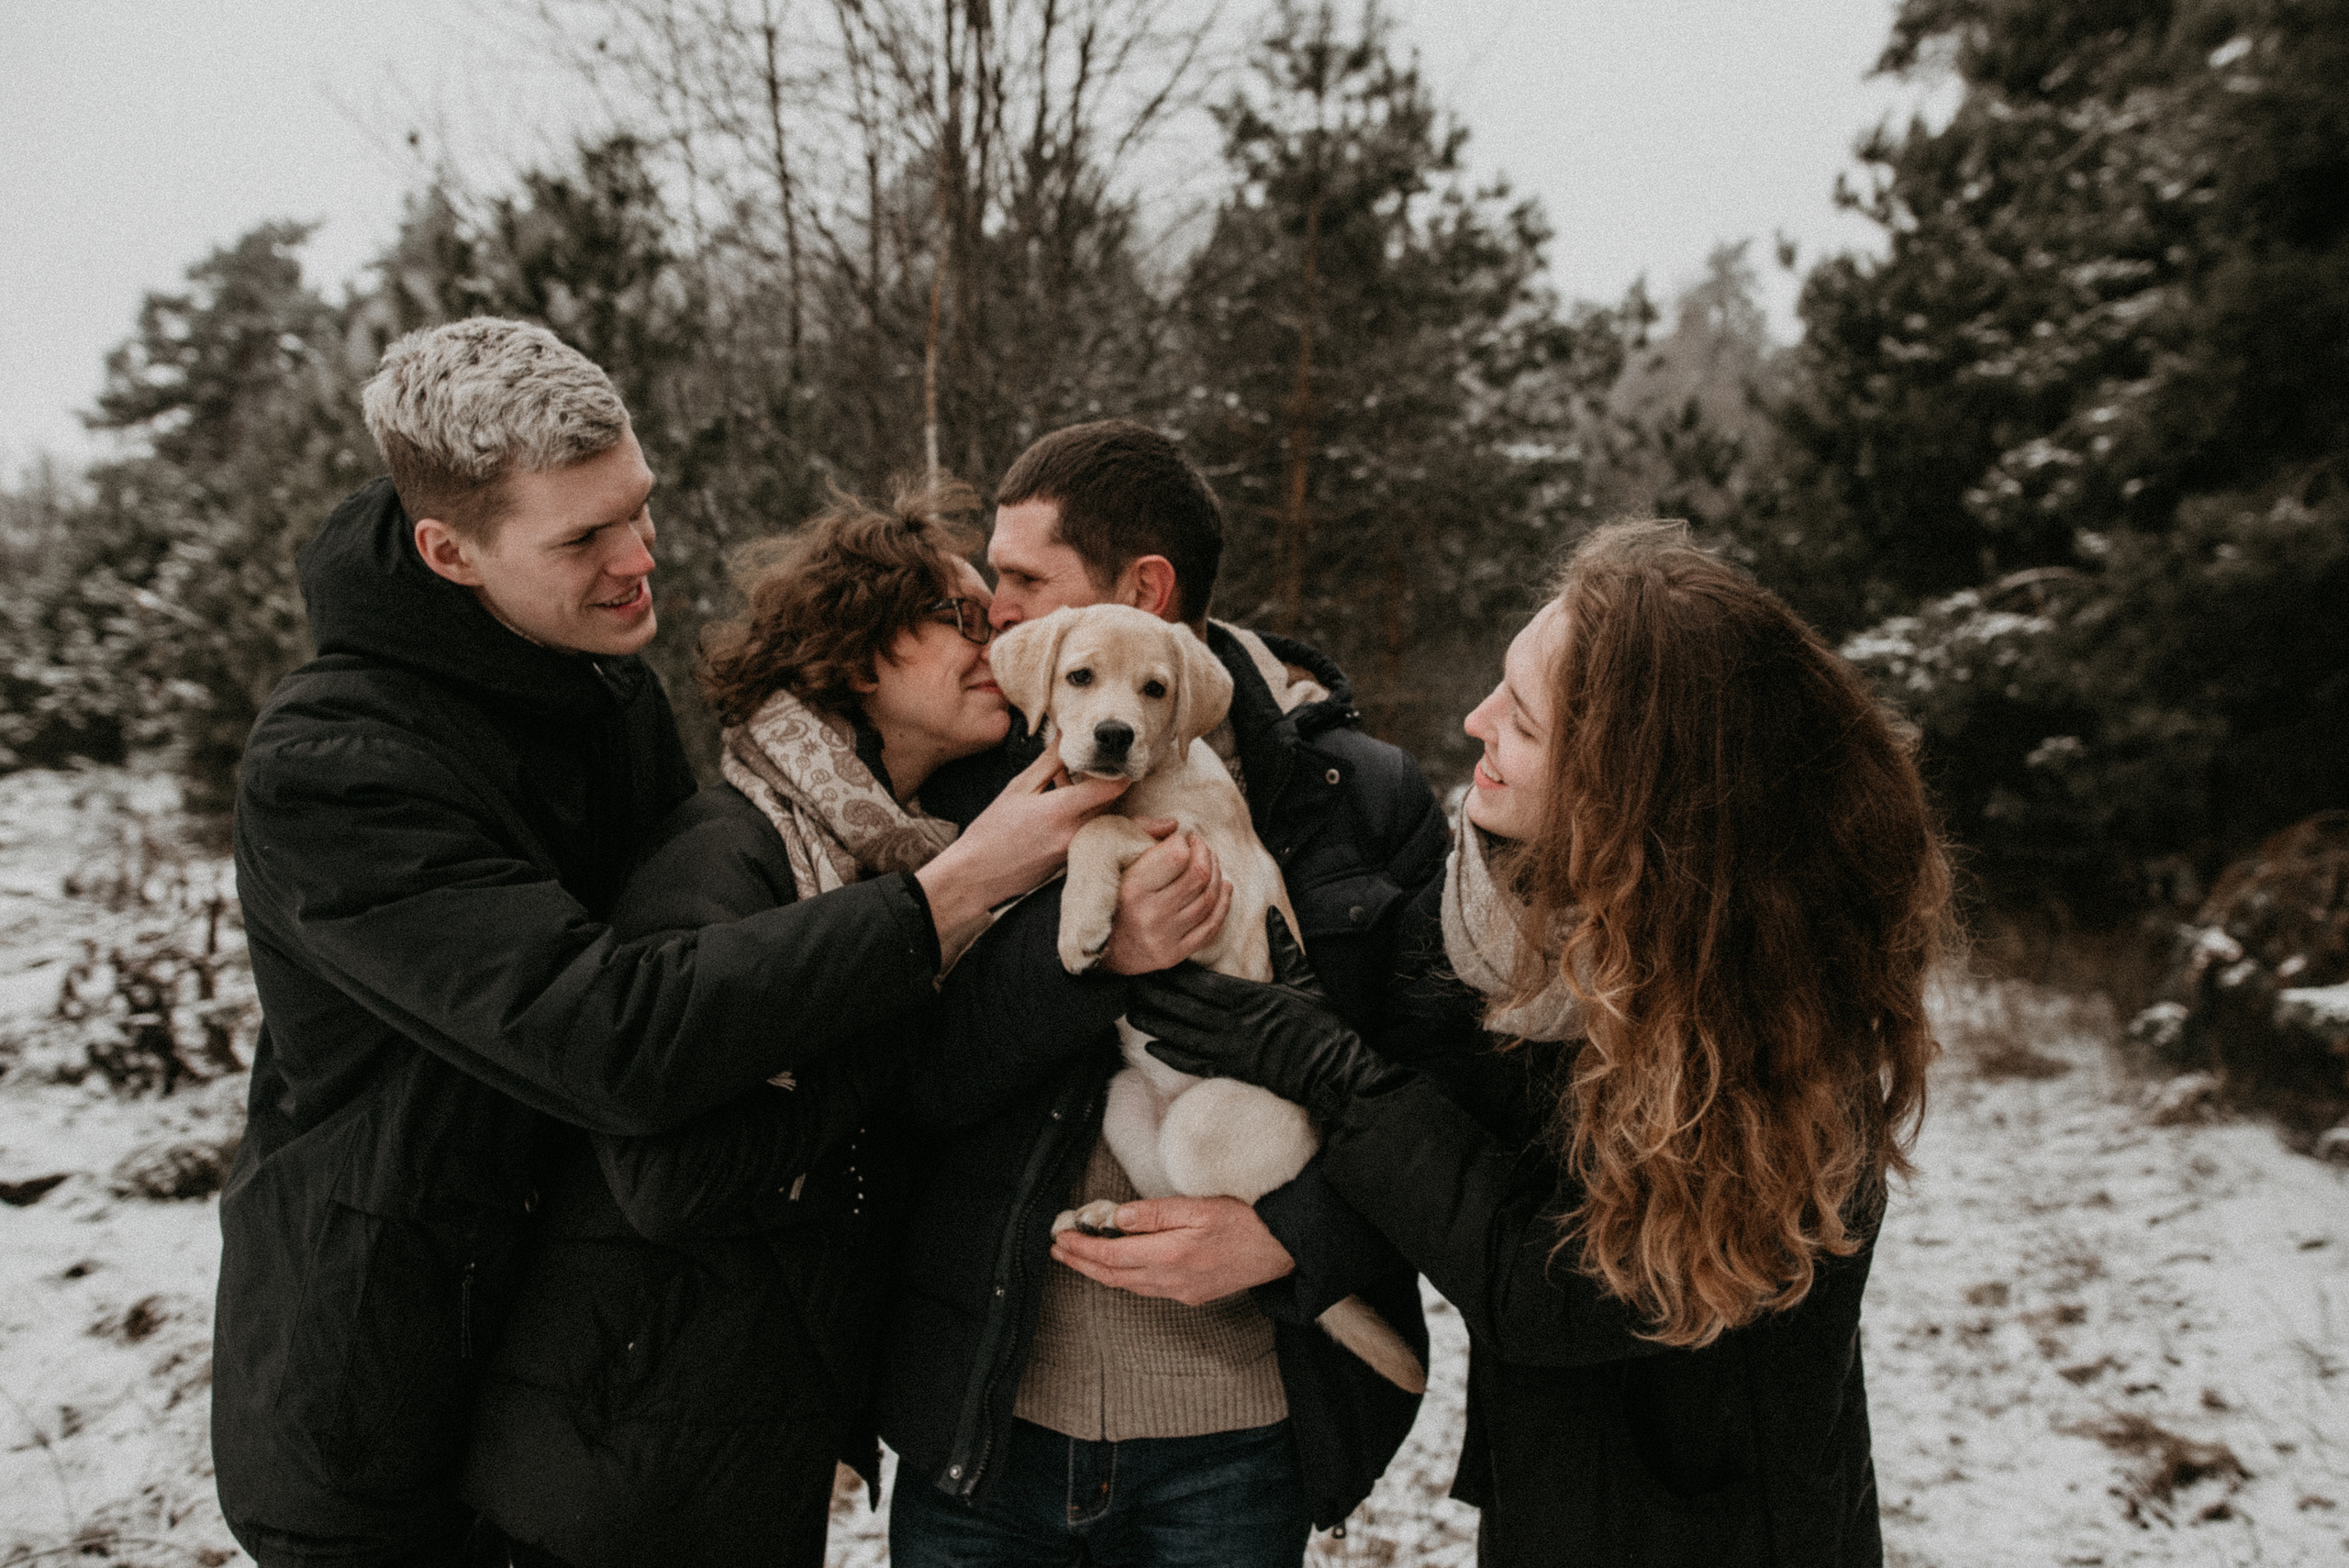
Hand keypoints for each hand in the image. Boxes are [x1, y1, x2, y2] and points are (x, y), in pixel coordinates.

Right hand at [917, 748, 1127, 957]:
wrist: (978, 875)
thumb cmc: (992, 830)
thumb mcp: (1019, 788)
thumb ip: (1049, 761)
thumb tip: (1069, 735)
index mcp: (1061, 811)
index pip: (1112, 787)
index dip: (1119, 769)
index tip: (1115, 755)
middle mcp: (1076, 833)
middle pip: (1112, 802)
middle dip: (1107, 780)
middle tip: (1093, 763)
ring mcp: (1077, 850)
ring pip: (1102, 817)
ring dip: (1095, 798)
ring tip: (1070, 782)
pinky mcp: (1073, 860)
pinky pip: (1091, 832)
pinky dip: (1085, 816)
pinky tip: (1064, 806)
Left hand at [1049, 1196, 1294, 1303]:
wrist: (1284, 1248)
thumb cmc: (1247, 1221)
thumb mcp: (1199, 1206)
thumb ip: (1155, 1213)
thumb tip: (1116, 1218)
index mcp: (1171, 1255)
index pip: (1113, 1256)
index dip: (1083, 1249)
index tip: (1062, 1238)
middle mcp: (1172, 1280)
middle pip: (1114, 1276)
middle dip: (1083, 1263)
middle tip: (1059, 1250)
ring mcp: (1183, 1291)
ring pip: (1129, 1286)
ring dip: (1100, 1273)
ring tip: (1080, 1258)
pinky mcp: (1193, 1294)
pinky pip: (1148, 1289)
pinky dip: (1125, 1278)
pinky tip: (1119, 1268)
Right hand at [1103, 828, 1233, 974]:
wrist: (1094, 948)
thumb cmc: (1104, 892)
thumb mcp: (1106, 853)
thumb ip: (1139, 831)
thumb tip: (1175, 825)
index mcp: (1132, 888)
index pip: (1178, 856)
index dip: (1185, 843)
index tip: (1182, 839)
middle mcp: (1150, 914)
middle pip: (1199, 875)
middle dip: (1206, 853)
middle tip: (1199, 847)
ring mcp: (1164, 937)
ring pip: (1210, 899)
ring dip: (1217, 874)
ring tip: (1209, 863)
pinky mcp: (1174, 954)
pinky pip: (1211, 926)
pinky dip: (1224, 903)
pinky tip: (1224, 886)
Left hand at [1128, 910, 1404, 1122]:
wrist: (1335, 1070)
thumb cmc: (1325, 1024)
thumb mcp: (1306, 979)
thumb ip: (1283, 947)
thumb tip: (1271, 913)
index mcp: (1250, 997)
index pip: (1201, 982)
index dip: (1173, 973)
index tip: (1153, 959)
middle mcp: (1234, 1022)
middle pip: (1183, 1006)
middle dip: (1154, 995)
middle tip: (1128, 982)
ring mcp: (1232, 1049)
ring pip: (1182, 1034)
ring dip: (1154, 1023)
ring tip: (1130, 1011)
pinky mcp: (1235, 1069)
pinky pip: (1196, 1062)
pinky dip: (1172, 1055)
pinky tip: (1151, 1048)